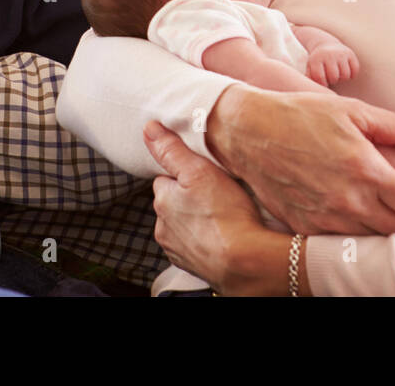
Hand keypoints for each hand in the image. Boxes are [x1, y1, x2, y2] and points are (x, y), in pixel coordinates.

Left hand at [145, 121, 288, 295]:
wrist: (245, 262)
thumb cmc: (225, 214)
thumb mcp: (199, 170)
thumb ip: (172, 149)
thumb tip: (149, 129)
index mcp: (162, 200)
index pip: (166, 178)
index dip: (186, 174)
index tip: (204, 174)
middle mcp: (162, 226)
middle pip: (174, 202)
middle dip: (190, 198)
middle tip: (217, 194)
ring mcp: (176, 249)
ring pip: (183, 224)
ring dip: (197, 219)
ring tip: (222, 215)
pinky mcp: (192, 265)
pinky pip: (195, 245)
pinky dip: (204, 239)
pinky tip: (222, 234)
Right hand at [204, 87, 394, 236]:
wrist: (248, 131)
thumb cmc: (301, 115)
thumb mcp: (352, 110)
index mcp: (366, 168)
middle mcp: (349, 199)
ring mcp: (326, 217)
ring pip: (374, 242)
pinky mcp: (306, 226)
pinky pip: (343, 243)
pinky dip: (362, 243)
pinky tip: (370, 237)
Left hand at [304, 43, 359, 85]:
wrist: (326, 44)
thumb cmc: (318, 61)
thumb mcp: (310, 67)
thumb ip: (309, 78)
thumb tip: (314, 89)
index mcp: (316, 59)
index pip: (320, 78)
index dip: (323, 84)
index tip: (324, 82)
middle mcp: (329, 55)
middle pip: (334, 77)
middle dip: (333, 81)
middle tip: (331, 78)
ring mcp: (340, 54)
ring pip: (345, 75)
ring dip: (342, 78)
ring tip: (338, 75)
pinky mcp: (350, 54)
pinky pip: (355, 69)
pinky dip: (352, 74)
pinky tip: (346, 72)